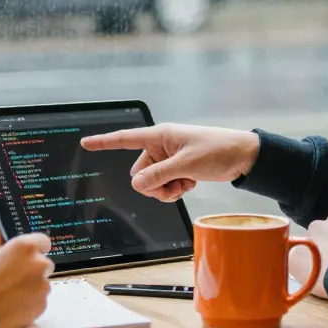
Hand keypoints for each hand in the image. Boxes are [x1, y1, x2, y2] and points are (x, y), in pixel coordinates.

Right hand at [0, 233, 53, 327]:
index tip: (30, 256)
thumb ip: (10, 255)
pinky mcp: (41, 305)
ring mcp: (43, 286)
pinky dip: (30, 304)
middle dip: (33, 271)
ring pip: (42, 285)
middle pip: (44, 265)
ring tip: (11, 297)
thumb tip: (16, 258)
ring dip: (32, 288)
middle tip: (16, 280)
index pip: (43, 242)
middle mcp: (39, 264)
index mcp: (26, 247)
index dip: (36, 249)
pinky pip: (38, 302)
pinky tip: (13, 308)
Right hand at [80, 124, 260, 201]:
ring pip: (151, 184)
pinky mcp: (177, 170)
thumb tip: (136, 185)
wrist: (243, 156)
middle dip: (154, 185)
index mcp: (160, 136)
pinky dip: (175, 190)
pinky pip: (164, 187)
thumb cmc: (217, 150)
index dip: (104, 142)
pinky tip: (190, 184)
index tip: (85, 143)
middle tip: (175, 184)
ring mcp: (168, 160)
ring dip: (166, 190)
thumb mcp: (186, 165)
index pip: (126, 139)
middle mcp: (160, 147)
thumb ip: (159, 175)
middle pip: (139, 173)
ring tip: (186, 184)